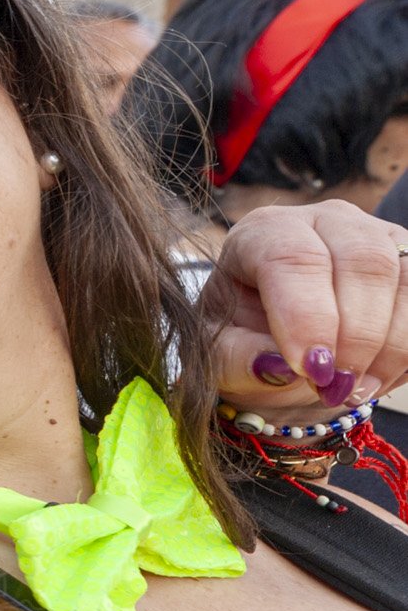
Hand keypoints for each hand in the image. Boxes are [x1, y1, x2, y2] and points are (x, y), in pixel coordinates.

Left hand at [204, 202, 407, 421]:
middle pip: (363, 261)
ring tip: (354, 389)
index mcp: (264, 232)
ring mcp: (379, 236)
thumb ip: (239, 359)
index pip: (292, 257)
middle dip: (357, 334)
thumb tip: (279, 365)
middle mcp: (325, 221)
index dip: (307, 316)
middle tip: (335, 386)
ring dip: (391, 345)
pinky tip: (378, 377)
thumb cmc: (243, 342)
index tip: (310, 368)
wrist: (282, 350)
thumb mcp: (220, 356)